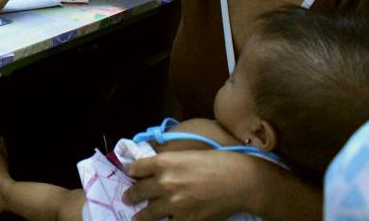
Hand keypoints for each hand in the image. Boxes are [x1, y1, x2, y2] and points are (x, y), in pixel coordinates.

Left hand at [124, 150, 264, 220]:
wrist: (240, 181)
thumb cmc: (218, 162)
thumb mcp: (188, 154)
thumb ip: (170, 162)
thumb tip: (157, 169)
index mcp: (165, 162)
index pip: (137, 167)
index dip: (132, 171)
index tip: (131, 174)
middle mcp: (165, 182)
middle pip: (138, 191)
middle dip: (131, 195)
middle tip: (127, 198)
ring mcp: (174, 204)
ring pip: (148, 213)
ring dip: (141, 215)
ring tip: (137, 217)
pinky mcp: (186, 220)